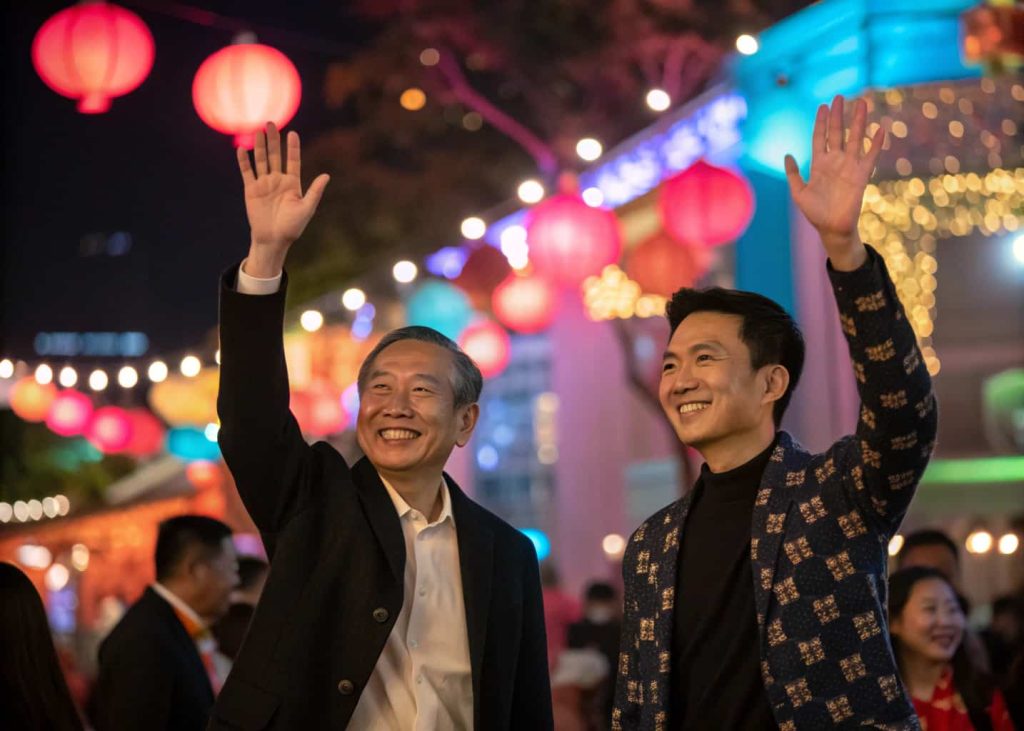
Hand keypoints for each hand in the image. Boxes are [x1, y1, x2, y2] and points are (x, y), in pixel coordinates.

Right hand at [237, 122, 329, 276]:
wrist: (274, 240)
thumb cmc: (292, 227)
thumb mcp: (307, 208)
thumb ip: (315, 191)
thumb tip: (327, 175)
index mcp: (292, 184)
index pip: (292, 160)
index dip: (292, 147)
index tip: (292, 133)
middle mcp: (278, 181)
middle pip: (275, 155)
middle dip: (273, 140)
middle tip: (270, 123)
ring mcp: (264, 184)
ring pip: (261, 160)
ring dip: (259, 146)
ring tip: (258, 130)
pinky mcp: (251, 190)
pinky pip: (247, 172)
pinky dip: (244, 161)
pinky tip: (242, 149)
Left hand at [784, 96, 884, 270]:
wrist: (831, 229)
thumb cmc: (815, 213)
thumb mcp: (798, 192)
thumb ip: (792, 174)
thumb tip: (787, 155)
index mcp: (819, 164)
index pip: (820, 137)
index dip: (821, 122)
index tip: (822, 106)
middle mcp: (835, 162)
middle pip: (838, 133)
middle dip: (838, 115)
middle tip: (840, 97)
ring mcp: (849, 167)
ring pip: (855, 139)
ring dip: (859, 121)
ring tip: (862, 103)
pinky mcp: (861, 176)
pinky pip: (870, 157)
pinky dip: (875, 144)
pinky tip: (880, 129)